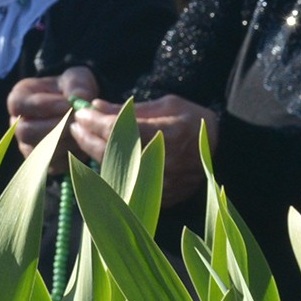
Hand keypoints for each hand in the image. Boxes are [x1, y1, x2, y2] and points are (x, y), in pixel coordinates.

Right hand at [7, 67, 99, 155]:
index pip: (18, 104)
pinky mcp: (43, 162)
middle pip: (26, 132)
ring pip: (40, 150)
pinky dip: (71, 156)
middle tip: (78, 121)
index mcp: (19, 98)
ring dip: (66, 142)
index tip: (67, 104)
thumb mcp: (76, 78)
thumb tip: (79, 99)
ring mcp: (28, 145)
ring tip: (84, 131)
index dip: (42, 106)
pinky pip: (53, 165)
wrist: (81, 109)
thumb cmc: (73, 89)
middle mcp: (18, 124)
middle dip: (56, 127)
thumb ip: (76, 85)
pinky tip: (83, 144)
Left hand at [69, 93, 218, 209]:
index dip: (93, 120)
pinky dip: (111, 168)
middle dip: (87, 136)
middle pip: (109, 151)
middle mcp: (159, 160)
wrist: (225, 152)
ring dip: (94, 152)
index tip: (81, 111)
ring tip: (85, 137)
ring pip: (114, 169)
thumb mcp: (167, 105)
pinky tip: (103, 155)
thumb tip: (96, 106)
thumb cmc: (195, 122)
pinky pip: (126, 182)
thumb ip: (130, 109)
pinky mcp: (159, 196)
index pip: (115, 128)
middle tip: (76, 124)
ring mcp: (159, 182)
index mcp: (163, 133)